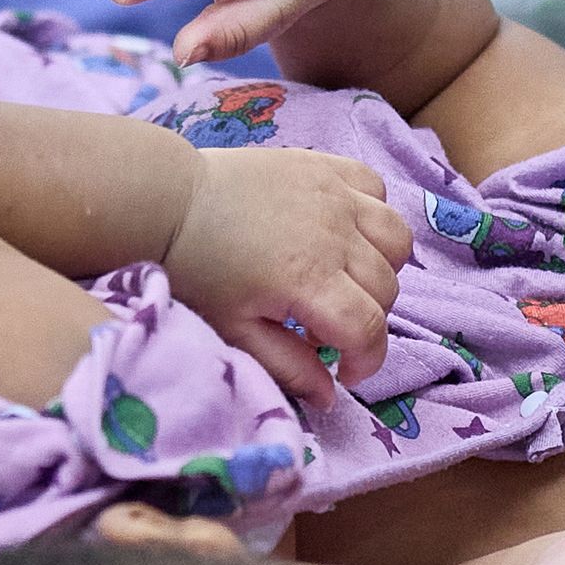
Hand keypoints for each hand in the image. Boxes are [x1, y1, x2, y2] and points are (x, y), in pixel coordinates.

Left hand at [163, 143, 413, 402]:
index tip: (344, 371)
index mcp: (310, 279)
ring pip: (396, 239)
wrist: (167, 200)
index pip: (370, 329)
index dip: (367, 360)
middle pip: (386, 289)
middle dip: (367, 319)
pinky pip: (375, 190)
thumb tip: (330, 397)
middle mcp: (335, 234)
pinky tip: (344, 232)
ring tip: (346, 280)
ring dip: (382, 268)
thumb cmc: (195, 270)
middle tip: (329, 327)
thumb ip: (287, 366)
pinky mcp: (325, 166)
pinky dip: (372, 215)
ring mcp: (335, 195)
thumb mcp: (235, 330)